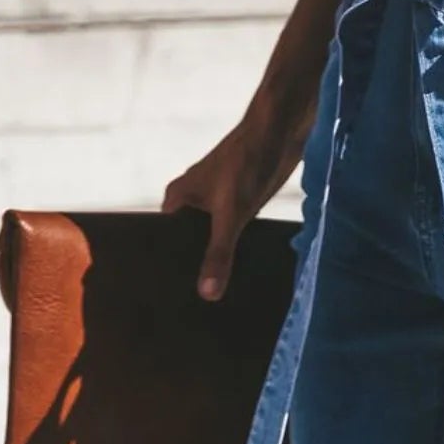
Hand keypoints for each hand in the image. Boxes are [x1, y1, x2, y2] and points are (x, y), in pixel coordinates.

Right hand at [161, 115, 294, 301]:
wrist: (281, 132)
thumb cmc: (248, 161)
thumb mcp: (231, 214)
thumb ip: (218, 253)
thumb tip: (207, 294)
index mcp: (178, 200)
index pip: (163, 242)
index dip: (166, 269)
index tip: (168, 302)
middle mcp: (192, 203)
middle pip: (188, 246)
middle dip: (194, 271)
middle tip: (195, 311)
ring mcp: (217, 206)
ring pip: (212, 243)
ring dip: (218, 264)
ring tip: (218, 302)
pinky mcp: (240, 207)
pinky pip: (233, 238)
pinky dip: (236, 254)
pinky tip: (242, 278)